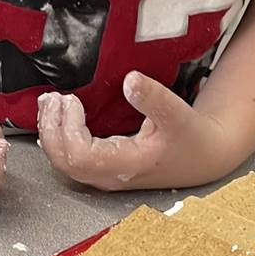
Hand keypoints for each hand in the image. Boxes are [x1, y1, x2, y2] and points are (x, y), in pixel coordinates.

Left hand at [36, 72, 234, 192]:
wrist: (205, 158)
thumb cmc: (192, 139)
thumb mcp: (178, 114)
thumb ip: (154, 98)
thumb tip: (130, 79)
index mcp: (126, 165)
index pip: (80, 156)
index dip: (68, 128)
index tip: (72, 100)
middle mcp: (110, 176)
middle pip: (64, 162)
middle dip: (51, 129)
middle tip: (51, 98)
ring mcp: (105, 175)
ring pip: (64, 163)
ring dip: (51, 133)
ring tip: (50, 103)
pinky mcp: (104, 169)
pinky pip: (72, 159)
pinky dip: (60, 137)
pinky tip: (59, 118)